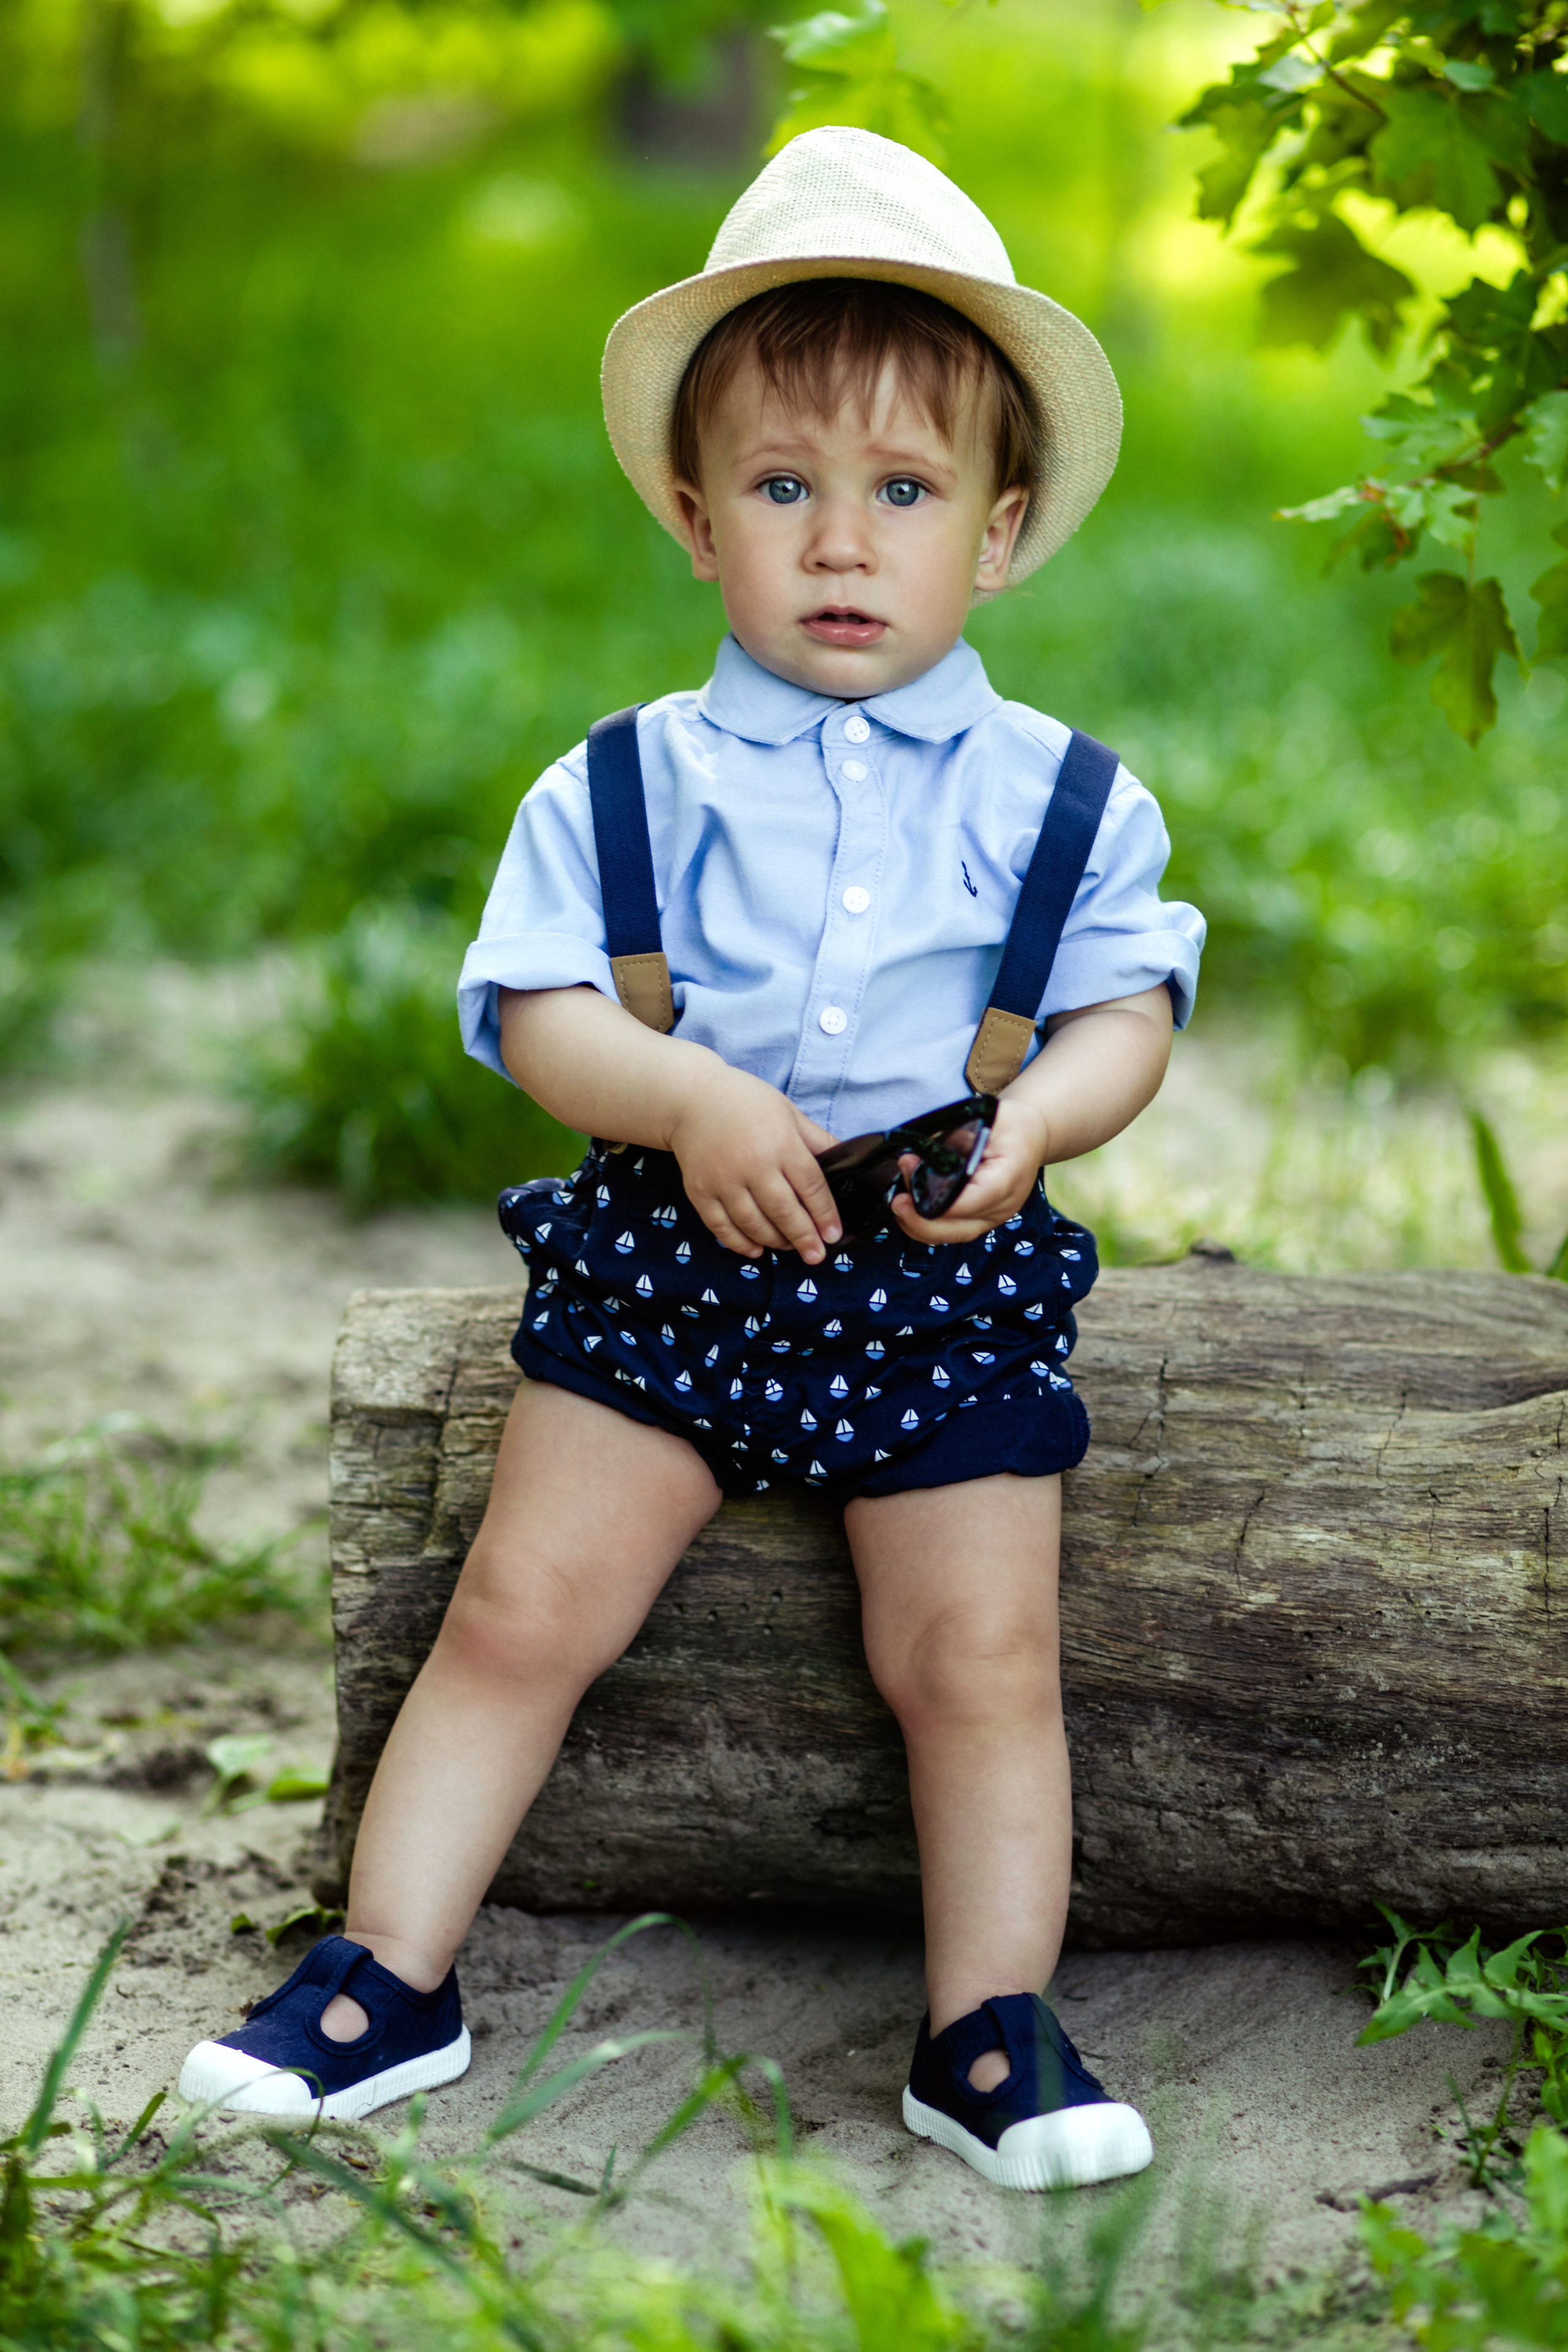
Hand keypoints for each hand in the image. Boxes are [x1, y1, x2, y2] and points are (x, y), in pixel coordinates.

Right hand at [667, 1063, 841, 1261]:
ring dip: (775, 1242)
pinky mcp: (700, 1191)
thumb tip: (848, 1161)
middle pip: (784, 1212)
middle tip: (816, 1256)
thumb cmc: (747, 1102)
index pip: (811, 1187)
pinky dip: (740, 1243)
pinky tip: (756, 1249)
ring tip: (789, 1247)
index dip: (825, 1215)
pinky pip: (722, 1227)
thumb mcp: (789, 1113)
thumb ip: (817, 1141)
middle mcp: (753, 1164)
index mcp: (781, 1143)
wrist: (692, 1098)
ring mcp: (723, 1180)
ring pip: (754, 1224)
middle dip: (804, 1238)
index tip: (834, 1235)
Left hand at [889, 1095, 1049, 1247]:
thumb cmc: (1009, 1124)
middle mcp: (1003, 1205)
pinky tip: (909, 1208)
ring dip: (919, 1224)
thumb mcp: (987, 1117)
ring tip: (898, 1201)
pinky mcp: (981, 1220)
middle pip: (958, 1229)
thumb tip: (920, 1151)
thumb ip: (956, 1135)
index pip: (974, 1199)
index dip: (940, 1201)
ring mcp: (992, 1217)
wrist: (1031, 1135)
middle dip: (920, 1220)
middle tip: (897, 1199)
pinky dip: (926, 1224)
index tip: (911, 1186)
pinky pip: (951, 1231)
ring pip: (951, 1236)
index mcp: (1008, 1177)